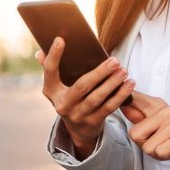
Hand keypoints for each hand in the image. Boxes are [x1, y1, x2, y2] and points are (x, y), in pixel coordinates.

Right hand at [37, 37, 134, 158]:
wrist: (78, 130)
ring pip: (97, 98)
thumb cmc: (70, 98)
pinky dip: (120, 96)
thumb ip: (51, 69)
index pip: (50, 71)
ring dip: (112, 83)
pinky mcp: (92, 122)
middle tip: (115, 60)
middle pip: (82, 86)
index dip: (54, 56)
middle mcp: (62, 104)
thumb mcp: (58, 87)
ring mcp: (77, 115)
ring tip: (123, 71)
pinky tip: (129, 84)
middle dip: (100, 73)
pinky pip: (109, 108)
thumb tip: (40, 52)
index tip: (60, 39)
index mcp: (51, 91)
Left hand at [122, 91, 169, 169]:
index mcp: (157, 105)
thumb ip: (138, 114)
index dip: (124, 98)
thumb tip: (121, 102)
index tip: (119, 94)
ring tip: (168, 146)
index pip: (135, 98)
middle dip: (144, 144)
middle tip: (159, 142)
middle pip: (135, 134)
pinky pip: (160, 152)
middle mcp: (166, 110)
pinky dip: (165, 156)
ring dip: (156, 153)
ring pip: (147, 147)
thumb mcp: (155, 122)